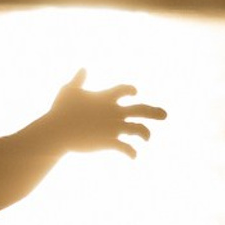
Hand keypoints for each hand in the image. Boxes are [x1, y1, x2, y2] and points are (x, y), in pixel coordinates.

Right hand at [46, 70, 165, 156]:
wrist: (58, 131)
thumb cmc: (61, 110)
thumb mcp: (69, 91)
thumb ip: (78, 80)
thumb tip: (83, 68)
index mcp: (106, 97)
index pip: (125, 90)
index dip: (131, 90)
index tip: (135, 92)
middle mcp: (114, 111)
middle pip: (141, 110)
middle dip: (154, 112)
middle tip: (165, 115)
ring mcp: (113, 127)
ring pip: (138, 129)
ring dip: (145, 134)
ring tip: (147, 137)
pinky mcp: (109, 142)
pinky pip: (126, 148)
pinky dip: (131, 152)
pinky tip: (133, 156)